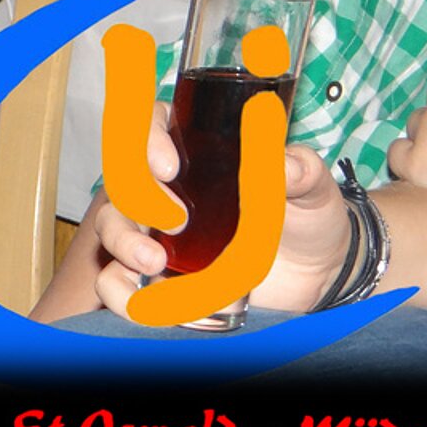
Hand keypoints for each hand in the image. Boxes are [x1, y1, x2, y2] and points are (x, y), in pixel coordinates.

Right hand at [93, 103, 348, 317]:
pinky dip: (117, 291)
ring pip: (110, 225)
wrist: (315, 275)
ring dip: (122, 241)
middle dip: (136, 196)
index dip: (146, 139)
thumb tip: (281, 166)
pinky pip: (114, 280)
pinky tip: (143, 302)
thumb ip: (300, 171)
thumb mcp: (312, 186)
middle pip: (122, 175)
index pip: (151, 124)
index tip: (168, 167)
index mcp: (193, 147)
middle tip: (175, 221)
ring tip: (154, 263)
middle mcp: (163, 185)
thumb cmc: (307, 215)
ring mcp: (153, 230)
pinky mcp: (154, 274)